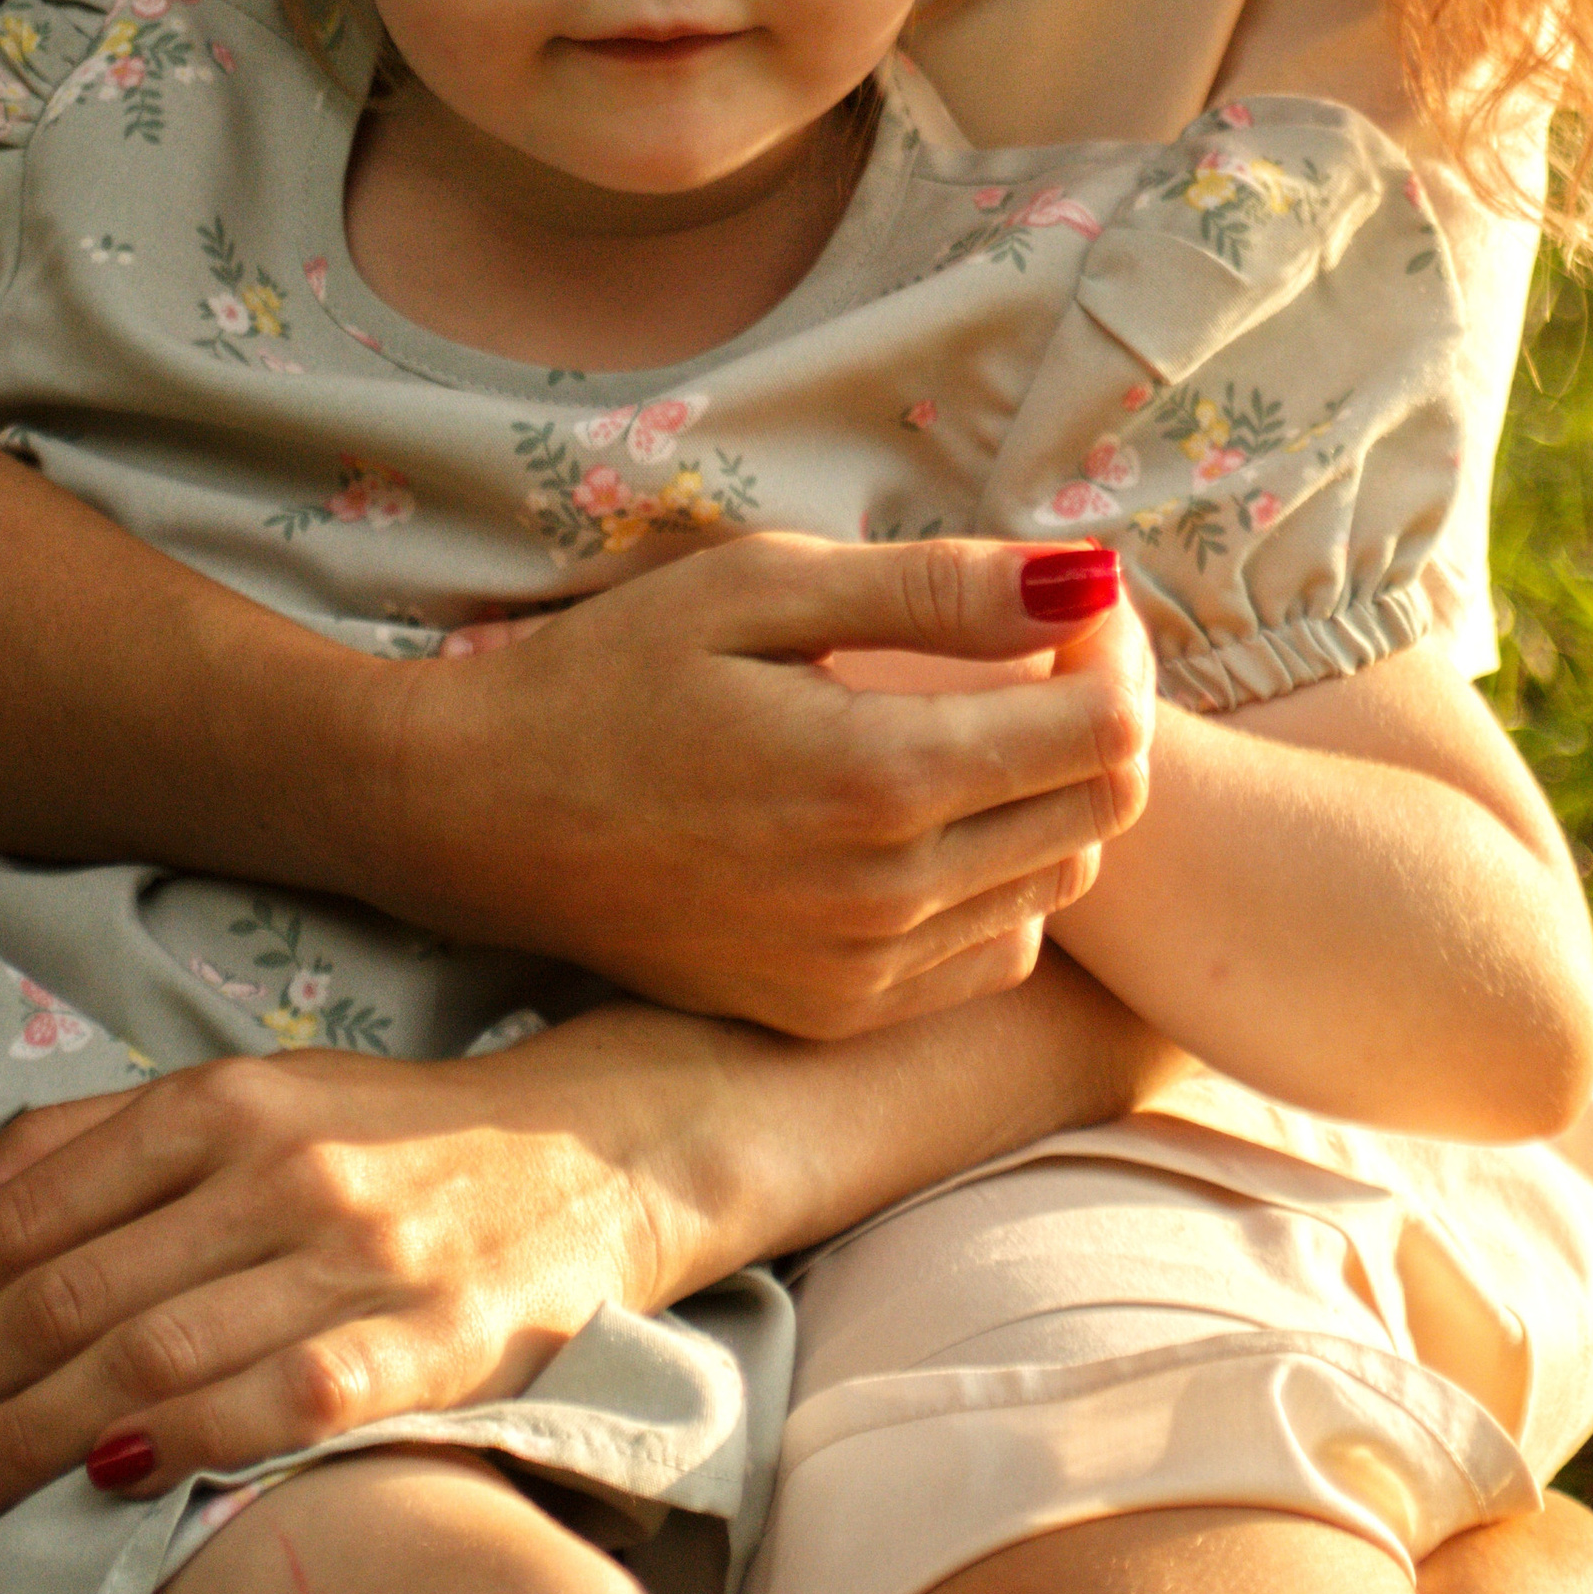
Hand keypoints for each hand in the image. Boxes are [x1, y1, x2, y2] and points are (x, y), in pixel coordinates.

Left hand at [0, 1018, 688, 1529]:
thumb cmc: (395, 1134)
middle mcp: (283, 1170)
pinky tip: (109, 1478)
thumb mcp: (246, 1100)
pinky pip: (285, 1400)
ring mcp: (357, 1259)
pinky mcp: (430, 1342)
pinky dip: (187, 1440)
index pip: (31, 1214)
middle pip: (71, 1294)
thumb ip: (83, 1144)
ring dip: (24, 1437)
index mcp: (227, 1101)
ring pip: (152, 1355)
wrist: (599, 1147)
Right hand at [401, 532, 1155, 1035]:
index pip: (1103, 730)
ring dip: (1052, 795)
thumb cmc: (610, 673)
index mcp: (878, 778)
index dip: (1114, 651)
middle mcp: (889, 898)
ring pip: (1056, 882)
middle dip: (1098, 714)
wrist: (478, 816)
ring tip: (977, 720)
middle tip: (1034, 648)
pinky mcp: (834, 1015)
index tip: (1067, 604)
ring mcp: (863, 974)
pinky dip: (999, 877)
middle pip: (1099, 810)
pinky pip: (988, 952)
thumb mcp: (762, 588)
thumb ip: (937, 591)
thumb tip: (1089, 578)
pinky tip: (931, 813)